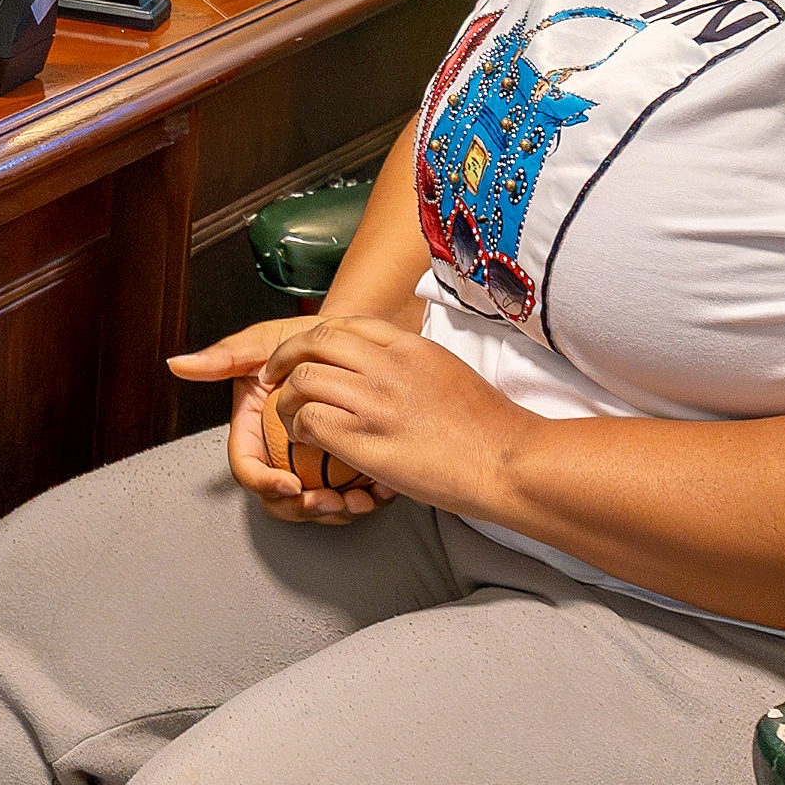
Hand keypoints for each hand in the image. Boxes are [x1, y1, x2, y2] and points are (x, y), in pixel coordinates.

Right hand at [168, 316, 394, 525]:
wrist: (349, 338)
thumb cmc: (304, 339)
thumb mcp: (263, 343)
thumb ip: (222, 358)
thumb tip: (178, 364)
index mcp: (254, 432)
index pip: (248, 468)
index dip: (264, 483)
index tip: (290, 483)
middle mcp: (280, 453)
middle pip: (280, 499)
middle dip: (304, 509)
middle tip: (331, 502)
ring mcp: (312, 463)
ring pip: (317, 503)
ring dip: (339, 512)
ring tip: (363, 501)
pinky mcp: (344, 466)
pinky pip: (351, 494)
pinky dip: (367, 499)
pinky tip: (383, 491)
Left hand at [267, 319, 536, 524]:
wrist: (508, 460)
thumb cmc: (489, 427)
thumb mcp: (449, 372)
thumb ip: (413, 364)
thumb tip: (387, 369)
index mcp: (411, 346)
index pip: (347, 324)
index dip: (315, 336)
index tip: (304, 350)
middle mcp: (389, 365)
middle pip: (315, 341)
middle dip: (285, 356)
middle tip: (275, 374)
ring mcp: (375, 401)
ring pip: (304, 379)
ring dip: (287, 396)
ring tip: (288, 412)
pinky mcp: (366, 439)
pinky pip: (311, 420)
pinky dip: (298, 426)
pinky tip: (304, 437)